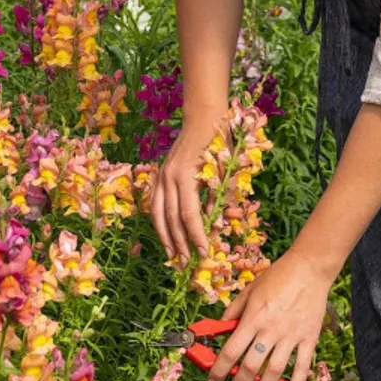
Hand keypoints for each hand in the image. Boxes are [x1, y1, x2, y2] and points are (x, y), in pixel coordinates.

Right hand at [148, 111, 224, 261]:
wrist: (204, 117)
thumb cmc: (221, 142)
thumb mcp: (226, 170)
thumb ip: (220, 198)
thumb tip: (218, 227)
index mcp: (186, 175)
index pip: (189, 214)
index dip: (196, 236)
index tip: (203, 253)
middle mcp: (169, 177)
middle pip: (171, 218)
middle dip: (179, 242)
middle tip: (185, 263)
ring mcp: (161, 175)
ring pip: (157, 213)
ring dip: (164, 236)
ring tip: (171, 255)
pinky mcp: (159, 174)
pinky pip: (154, 203)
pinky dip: (158, 220)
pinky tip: (164, 234)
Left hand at [207, 251, 333, 380]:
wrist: (309, 268)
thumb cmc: (277, 276)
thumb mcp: (249, 290)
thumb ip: (233, 311)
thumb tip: (219, 329)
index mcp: (253, 318)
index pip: (230, 351)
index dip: (218, 371)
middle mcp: (270, 330)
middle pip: (251, 366)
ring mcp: (291, 336)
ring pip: (274, 371)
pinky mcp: (309, 338)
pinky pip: (301, 367)